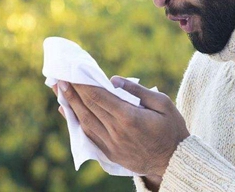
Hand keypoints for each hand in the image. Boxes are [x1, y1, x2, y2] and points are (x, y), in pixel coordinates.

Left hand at [54, 76, 189, 178]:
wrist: (175, 161)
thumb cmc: (172, 129)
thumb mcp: (163, 103)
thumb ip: (138, 91)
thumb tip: (114, 80)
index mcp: (129, 117)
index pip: (99, 97)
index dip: (82, 85)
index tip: (71, 73)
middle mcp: (116, 132)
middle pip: (88, 108)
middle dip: (72, 92)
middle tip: (59, 78)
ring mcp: (112, 145)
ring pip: (85, 122)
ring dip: (70, 106)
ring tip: (59, 92)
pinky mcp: (110, 154)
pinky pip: (89, 136)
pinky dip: (76, 123)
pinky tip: (68, 112)